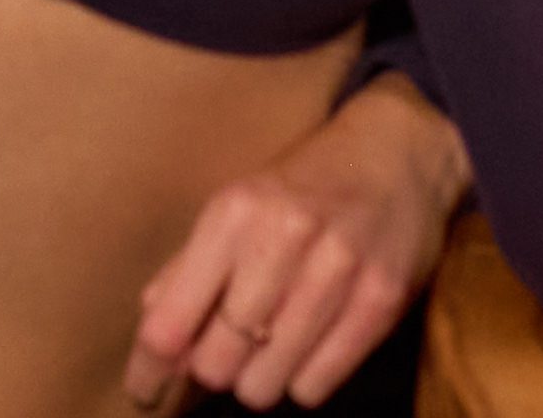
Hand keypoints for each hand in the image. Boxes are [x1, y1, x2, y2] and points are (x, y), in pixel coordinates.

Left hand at [124, 83, 456, 408]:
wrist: (400, 151)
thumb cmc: (305, 186)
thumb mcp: (237, 207)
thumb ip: (189, 270)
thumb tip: (154, 337)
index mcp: (234, 213)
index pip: (170, 323)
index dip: (148, 370)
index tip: (142, 392)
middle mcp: (283, 238)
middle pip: (216, 363)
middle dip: (216, 368)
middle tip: (231, 349)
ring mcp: (337, 271)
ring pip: (264, 384)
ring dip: (261, 377)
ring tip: (274, 344)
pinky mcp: (379, 300)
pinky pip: (314, 386)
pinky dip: (304, 378)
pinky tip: (311, 344)